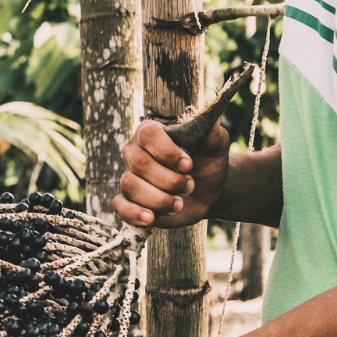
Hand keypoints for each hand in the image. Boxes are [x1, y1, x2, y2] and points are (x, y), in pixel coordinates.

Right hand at [112, 121, 230, 228]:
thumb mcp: (216, 148)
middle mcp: (135, 152)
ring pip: (131, 186)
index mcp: (151, 132)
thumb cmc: (207, 164)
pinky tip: (151, 218)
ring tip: (179, 203)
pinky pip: (120, 206)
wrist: (207, 192)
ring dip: (160, 199)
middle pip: (140, 163)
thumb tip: (212, 119)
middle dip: (169, 179)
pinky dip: (134, 213)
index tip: (188, 164)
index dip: (167, 151)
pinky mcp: (128, 201)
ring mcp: (129, 176)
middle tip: (189, 185)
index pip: (148, 135)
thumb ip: (213, 134)